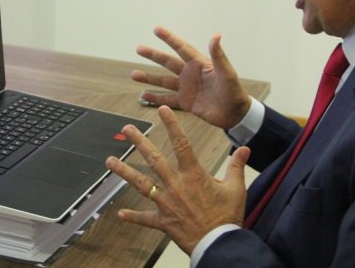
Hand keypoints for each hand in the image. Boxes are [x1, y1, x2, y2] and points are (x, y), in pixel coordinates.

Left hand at [105, 106, 250, 254]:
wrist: (219, 244)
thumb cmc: (227, 217)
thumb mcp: (237, 189)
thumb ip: (237, 166)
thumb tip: (244, 148)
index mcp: (193, 175)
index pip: (181, 144)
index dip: (171, 125)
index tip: (162, 111)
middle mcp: (176, 186)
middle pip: (154, 159)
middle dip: (139, 142)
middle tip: (127, 129)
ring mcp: (166, 204)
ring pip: (141, 184)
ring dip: (124, 171)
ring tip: (110, 161)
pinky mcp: (162, 222)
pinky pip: (144, 219)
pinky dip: (132, 216)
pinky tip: (120, 213)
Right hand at [132, 26, 250, 129]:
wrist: (235, 114)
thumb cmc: (234, 91)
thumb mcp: (227, 73)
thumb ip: (219, 55)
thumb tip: (216, 35)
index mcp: (200, 64)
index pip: (182, 48)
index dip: (169, 38)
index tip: (156, 29)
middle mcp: (190, 74)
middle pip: (168, 62)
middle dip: (153, 55)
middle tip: (139, 48)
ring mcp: (186, 88)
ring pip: (164, 81)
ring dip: (149, 78)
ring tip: (133, 74)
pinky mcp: (185, 102)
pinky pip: (167, 99)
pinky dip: (155, 98)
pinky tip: (143, 95)